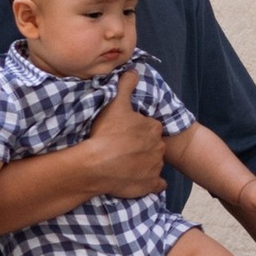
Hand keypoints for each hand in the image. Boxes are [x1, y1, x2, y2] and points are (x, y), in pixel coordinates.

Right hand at [78, 72, 167, 202]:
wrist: (97, 165)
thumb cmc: (106, 133)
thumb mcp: (115, 102)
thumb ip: (126, 84)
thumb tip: (134, 70)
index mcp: (153, 128)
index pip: (150, 127)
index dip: (138, 129)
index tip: (126, 132)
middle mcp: (158, 148)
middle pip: (153, 146)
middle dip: (143, 146)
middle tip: (124, 148)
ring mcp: (154, 168)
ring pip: (153, 164)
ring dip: (144, 163)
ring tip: (126, 164)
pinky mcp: (149, 185)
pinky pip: (155, 184)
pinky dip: (150, 182)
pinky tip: (138, 179)